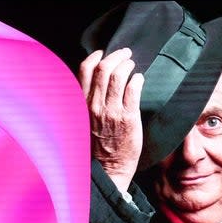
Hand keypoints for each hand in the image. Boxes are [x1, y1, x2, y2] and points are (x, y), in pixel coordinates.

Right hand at [79, 47, 143, 191]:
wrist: (109, 169)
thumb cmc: (97, 146)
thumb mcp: (84, 121)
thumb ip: (87, 102)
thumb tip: (95, 83)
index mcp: (82, 105)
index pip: (84, 71)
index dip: (95, 57)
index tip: (103, 54)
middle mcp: (95, 106)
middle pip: (104, 68)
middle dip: (116, 56)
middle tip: (125, 54)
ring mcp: (112, 111)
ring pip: (119, 75)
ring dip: (128, 65)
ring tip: (132, 65)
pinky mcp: (128, 118)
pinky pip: (133, 89)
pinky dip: (137, 80)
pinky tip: (140, 80)